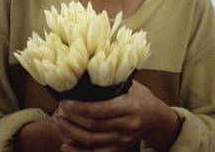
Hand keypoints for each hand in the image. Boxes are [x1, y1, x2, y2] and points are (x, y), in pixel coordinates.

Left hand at [53, 81, 179, 151]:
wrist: (156, 119)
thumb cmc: (140, 97)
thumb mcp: (131, 85)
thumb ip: (112, 81)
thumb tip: (86, 71)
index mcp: (131, 106)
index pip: (102, 110)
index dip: (81, 108)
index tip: (66, 101)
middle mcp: (128, 125)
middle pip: (95, 126)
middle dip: (73, 118)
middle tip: (59, 109)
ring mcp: (124, 140)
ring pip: (92, 141)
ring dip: (71, 132)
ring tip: (58, 121)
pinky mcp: (119, 149)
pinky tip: (66, 145)